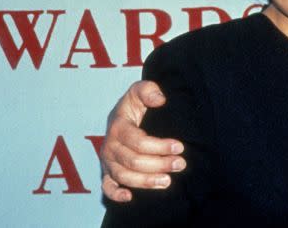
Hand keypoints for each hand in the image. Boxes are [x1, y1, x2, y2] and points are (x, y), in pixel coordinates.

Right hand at [100, 80, 185, 201]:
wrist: (122, 116)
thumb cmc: (135, 104)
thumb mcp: (140, 90)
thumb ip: (149, 90)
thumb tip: (160, 99)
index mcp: (118, 126)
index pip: (138, 141)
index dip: (159, 146)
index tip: (179, 146)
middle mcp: (110, 146)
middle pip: (133, 161)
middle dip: (159, 164)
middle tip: (180, 164)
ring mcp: (108, 161)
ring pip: (124, 176)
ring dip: (146, 181)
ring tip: (168, 181)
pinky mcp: (108, 172)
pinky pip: (107, 187)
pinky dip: (116, 194)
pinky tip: (130, 197)